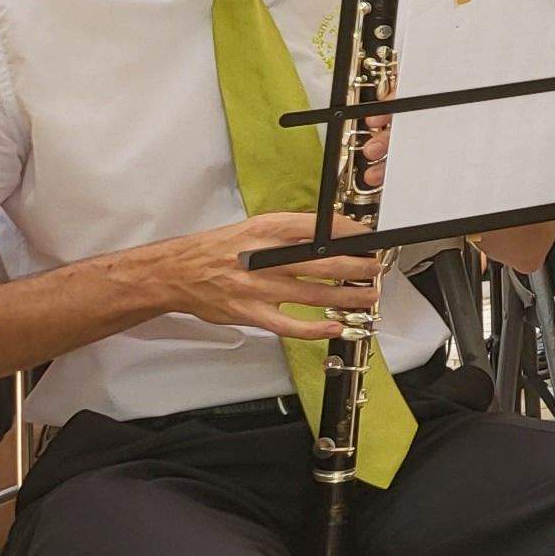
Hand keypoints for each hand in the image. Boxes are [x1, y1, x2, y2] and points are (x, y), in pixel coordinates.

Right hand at [151, 214, 382, 339]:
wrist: (179, 272)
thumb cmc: (220, 249)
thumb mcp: (257, 227)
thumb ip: (292, 232)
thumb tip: (334, 235)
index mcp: (269, 229)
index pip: (322, 228)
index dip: (353, 236)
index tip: (370, 241)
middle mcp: (266, 257)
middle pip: (326, 263)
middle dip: (359, 268)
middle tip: (376, 270)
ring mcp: (259, 287)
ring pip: (316, 294)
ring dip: (349, 297)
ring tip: (369, 296)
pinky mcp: (252, 313)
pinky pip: (290, 325)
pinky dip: (316, 328)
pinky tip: (335, 327)